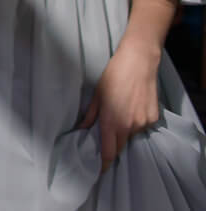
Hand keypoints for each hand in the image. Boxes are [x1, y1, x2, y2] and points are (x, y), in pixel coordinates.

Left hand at [79, 37, 161, 168]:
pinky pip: (141, 126)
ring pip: (131, 134)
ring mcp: (143, 123)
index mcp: (111, 122)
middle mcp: (129, 126)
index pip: (109, 151)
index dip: (104, 163)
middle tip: (105, 140)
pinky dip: (135, 121)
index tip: (99, 170)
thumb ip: (90, 115)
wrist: (138, 63)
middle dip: (113, 146)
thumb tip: (81, 129)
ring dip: (124, 130)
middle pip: (120, 146)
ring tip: (120, 112)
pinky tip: (131, 106)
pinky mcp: (153, 118)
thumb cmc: (113, 77)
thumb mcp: (96, 96)